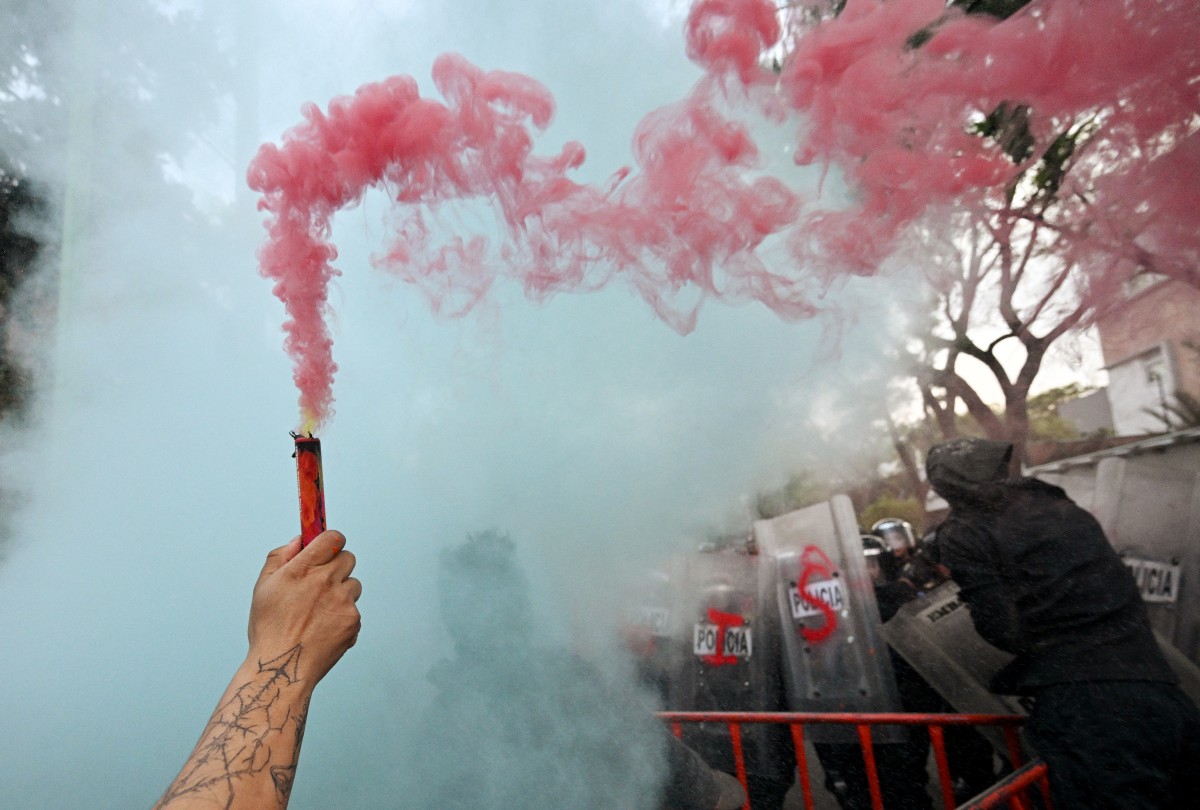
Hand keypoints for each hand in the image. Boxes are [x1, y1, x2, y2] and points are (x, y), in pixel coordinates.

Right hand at [247, 530, 361, 685]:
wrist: (283, 667)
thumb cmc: (269, 628)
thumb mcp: (263, 587)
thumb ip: (280, 556)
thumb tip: (299, 540)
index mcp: (303, 569)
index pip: (333, 538)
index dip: (331, 541)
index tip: (327, 548)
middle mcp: (326, 581)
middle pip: (348, 558)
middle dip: (336, 566)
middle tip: (321, 583)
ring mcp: (343, 602)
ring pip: (353, 585)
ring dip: (341, 593)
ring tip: (319, 612)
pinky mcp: (354, 621)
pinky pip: (354, 609)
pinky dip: (343, 616)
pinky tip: (324, 629)